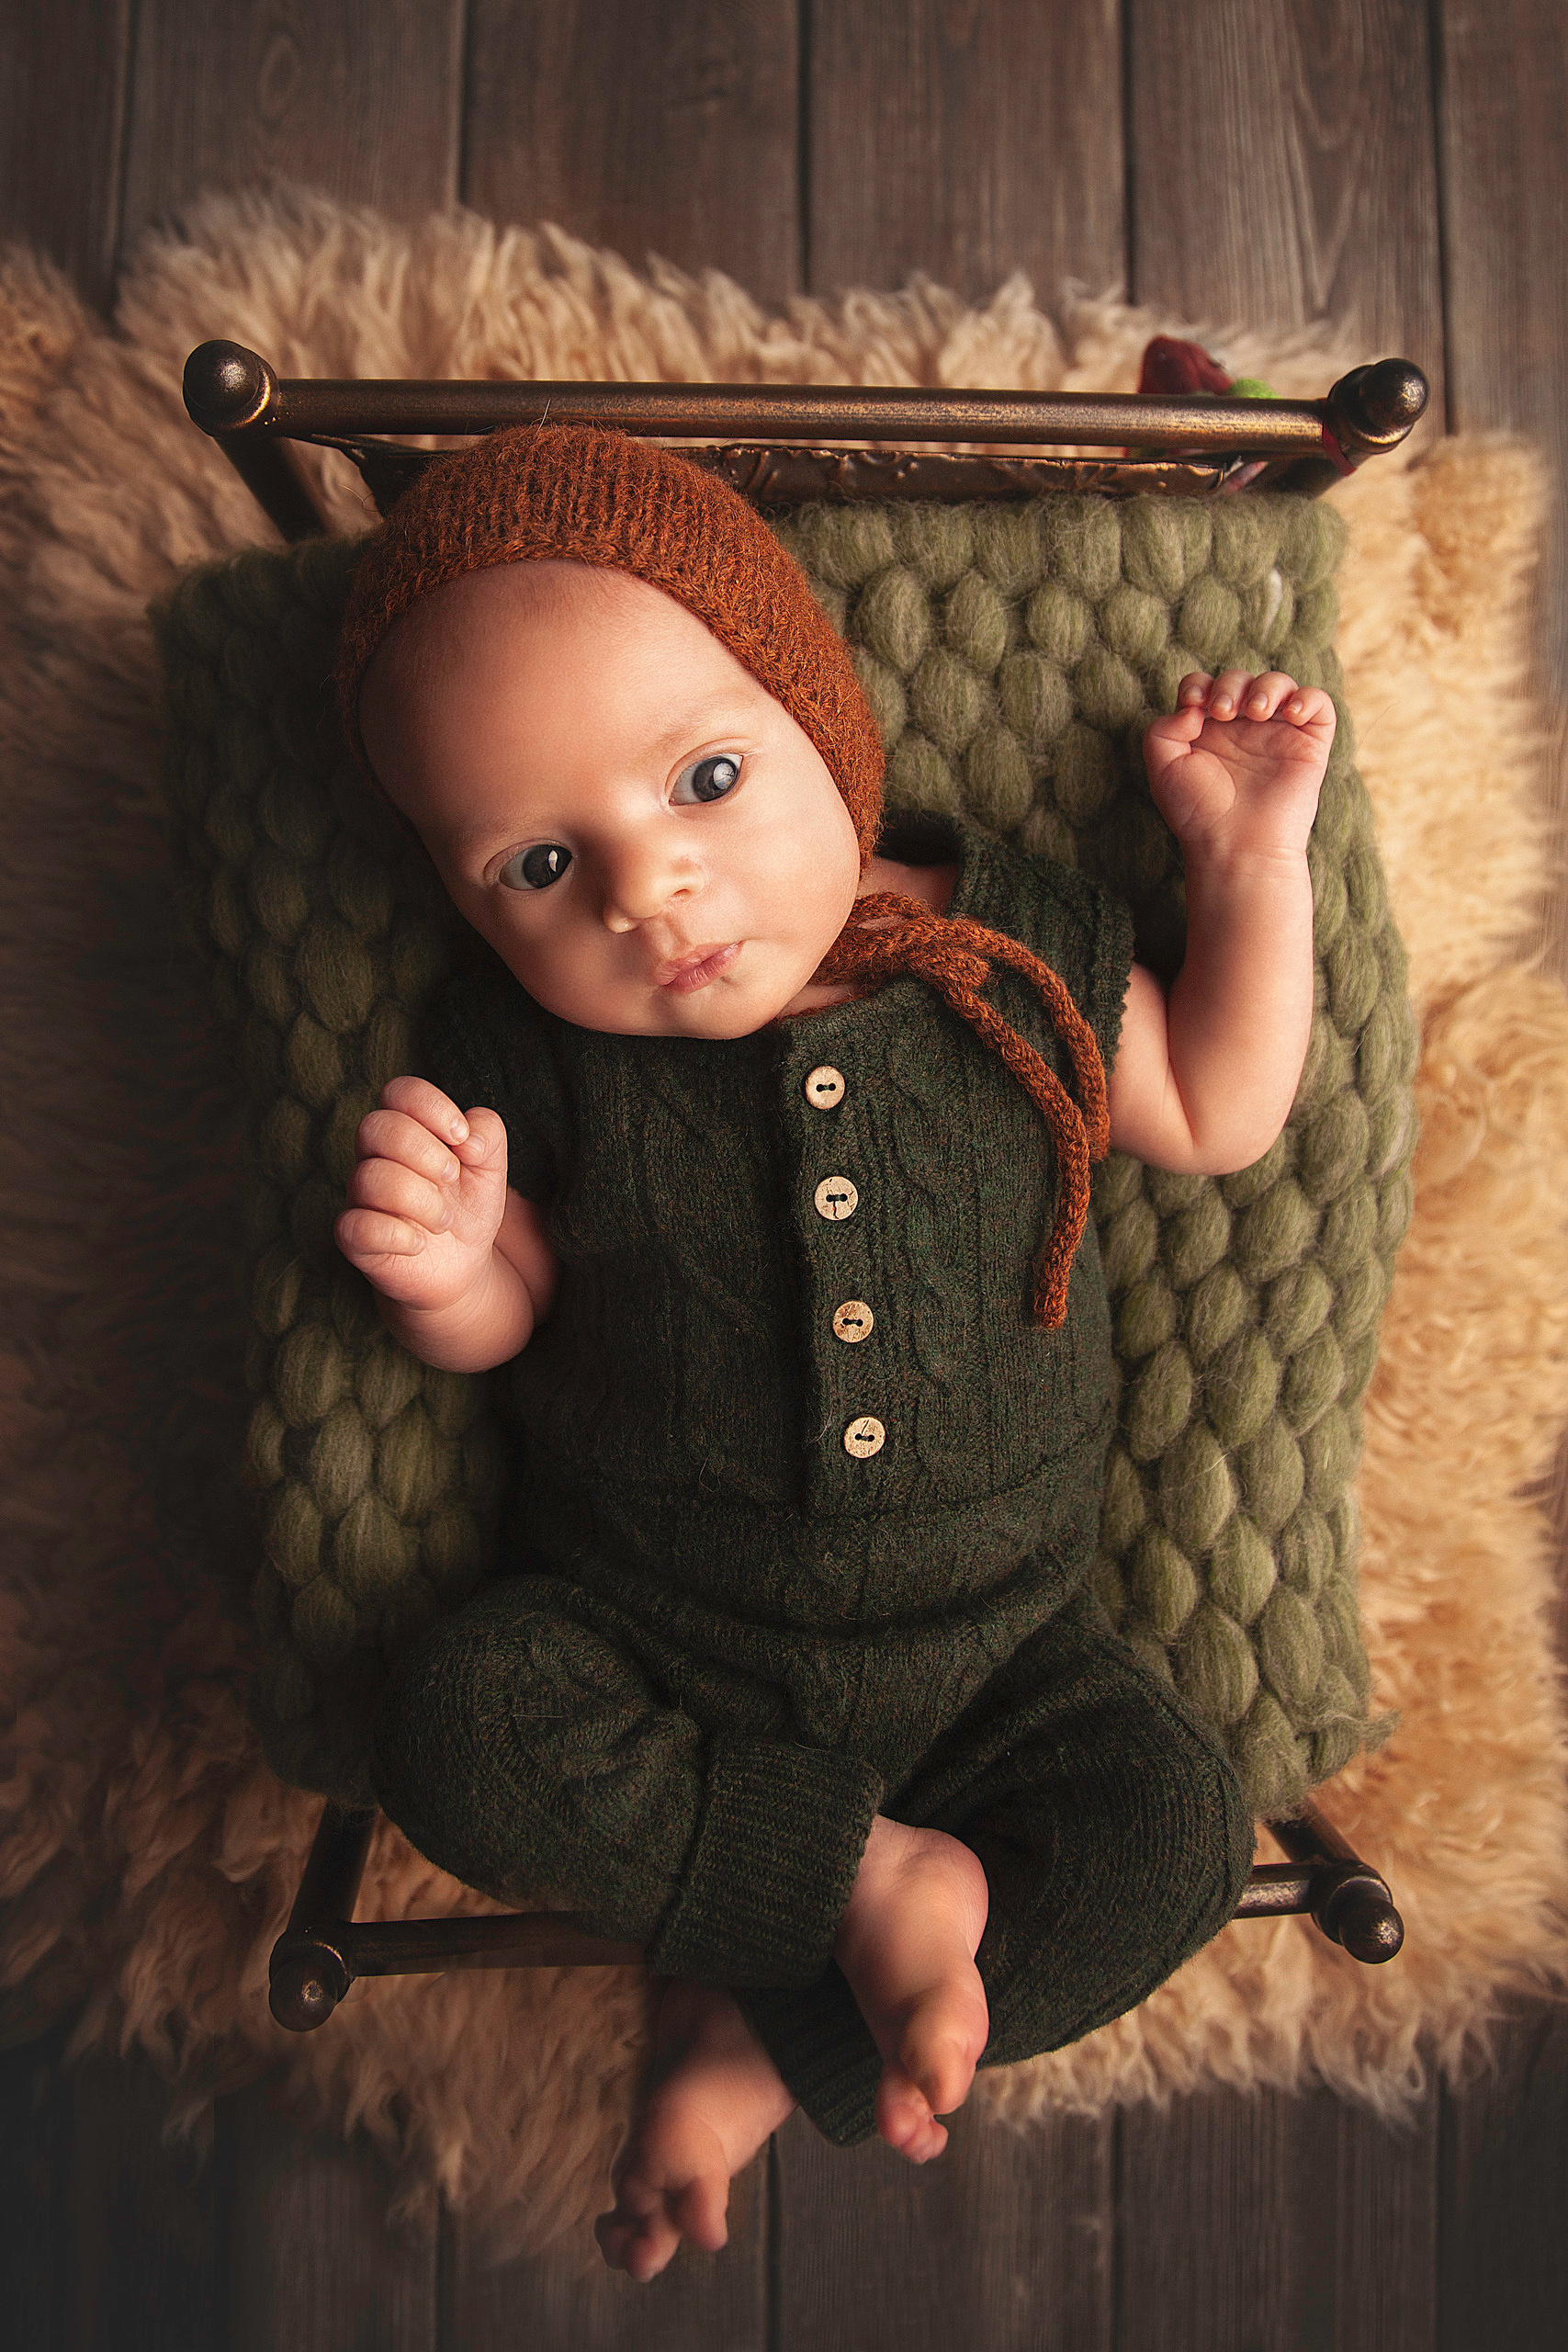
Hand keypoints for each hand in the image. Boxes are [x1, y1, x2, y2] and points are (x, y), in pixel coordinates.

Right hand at [334, 1077, 509, 1312]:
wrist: (462, 1264)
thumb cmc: (468, 1205)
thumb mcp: (491, 1165)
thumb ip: (488, 1132)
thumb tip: (467, 1138)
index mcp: (405, 1129)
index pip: (398, 1091)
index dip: (431, 1107)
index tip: (461, 1137)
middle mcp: (374, 1157)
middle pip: (376, 1127)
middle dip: (425, 1152)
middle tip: (452, 1178)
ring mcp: (361, 1197)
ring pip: (371, 1178)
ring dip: (421, 1200)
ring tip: (444, 1220)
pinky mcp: (356, 1239)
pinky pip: (353, 1226)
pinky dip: (395, 1234)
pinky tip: (419, 1242)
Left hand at [1143, 669, 1334, 868]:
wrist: (1236, 843)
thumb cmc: (1198, 812)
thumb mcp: (1163, 768)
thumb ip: (1162, 730)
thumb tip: (1193, 706)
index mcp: (1207, 732)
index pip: (1205, 687)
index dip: (1200, 685)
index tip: (1195, 704)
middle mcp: (1241, 729)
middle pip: (1239, 679)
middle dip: (1230, 685)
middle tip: (1223, 712)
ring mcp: (1276, 734)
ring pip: (1278, 684)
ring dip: (1266, 687)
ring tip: (1255, 711)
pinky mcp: (1309, 744)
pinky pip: (1318, 704)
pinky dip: (1307, 698)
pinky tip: (1289, 713)